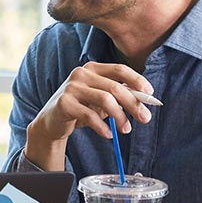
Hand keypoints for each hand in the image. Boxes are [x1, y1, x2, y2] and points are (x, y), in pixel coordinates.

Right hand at [27, 63, 153, 153]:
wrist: (52, 121)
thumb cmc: (81, 108)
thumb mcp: (101, 99)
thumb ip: (119, 96)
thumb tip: (145, 99)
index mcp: (92, 68)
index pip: (119, 69)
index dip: (137, 80)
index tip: (150, 94)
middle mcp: (81, 74)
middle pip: (115, 86)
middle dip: (133, 104)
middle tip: (145, 118)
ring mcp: (71, 87)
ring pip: (104, 99)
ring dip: (120, 116)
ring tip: (126, 130)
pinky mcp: (64, 103)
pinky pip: (89, 115)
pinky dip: (102, 126)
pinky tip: (108, 134)